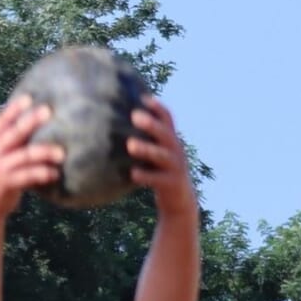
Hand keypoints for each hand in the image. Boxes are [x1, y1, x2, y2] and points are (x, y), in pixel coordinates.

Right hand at [0, 97, 63, 220]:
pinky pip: (28, 176)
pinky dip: (42, 173)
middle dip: (31, 121)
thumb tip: (26, 123)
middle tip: (48, 111)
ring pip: (25, 155)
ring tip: (61, 152)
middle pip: (13, 133)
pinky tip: (54, 173)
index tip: (28, 98)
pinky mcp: (6, 184)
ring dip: (45, 152)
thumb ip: (2, 142)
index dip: (13, 110)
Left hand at [127, 96, 196, 220]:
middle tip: (134, 116)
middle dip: (151, 124)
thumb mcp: (158, 153)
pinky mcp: (171, 184)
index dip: (157, 108)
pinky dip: (145, 176)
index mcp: (172, 140)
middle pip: (165, 134)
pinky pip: (157, 179)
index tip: (143, 98)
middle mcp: (176, 150)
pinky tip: (132, 174)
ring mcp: (176, 167)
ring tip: (130, 145)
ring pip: (161, 156)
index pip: (168, 119)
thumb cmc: (160, 172)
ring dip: (146, 149)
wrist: (180, 201)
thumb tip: (120, 124)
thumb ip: (147, 140)